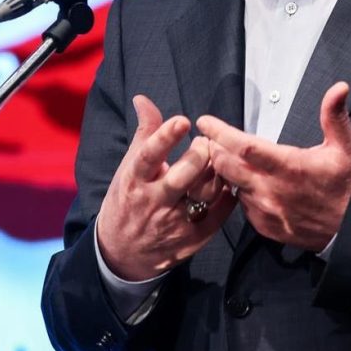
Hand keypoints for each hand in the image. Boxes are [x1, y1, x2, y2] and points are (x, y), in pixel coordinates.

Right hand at [96, 94, 236, 280]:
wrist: (122, 252)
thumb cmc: (129, 198)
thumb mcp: (130, 166)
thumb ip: (145, 132)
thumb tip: (142, 98)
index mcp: (135, 180)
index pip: (149, 155)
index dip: (166, 136)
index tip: (183, 120)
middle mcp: (153, 202)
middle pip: (184, 175)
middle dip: (201, 153)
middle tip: (205, 143)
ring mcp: (174, 223)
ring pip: (205, 193)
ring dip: (218, 171)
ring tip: (218, 160)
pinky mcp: (192, 239)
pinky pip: (219, 213)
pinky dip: (227, 194)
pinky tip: (227, 182)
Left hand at [197, 81, 350, 252]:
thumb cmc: (348, 185)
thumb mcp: (346, 147)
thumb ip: (335, 116)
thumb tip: (340, 87)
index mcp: (289, 167)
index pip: (244, 147)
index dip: (220, 132)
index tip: (205, 121)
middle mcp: (272, 190)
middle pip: (226, 167)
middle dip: (214, 150)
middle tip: (210, 139)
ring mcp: (266, 211)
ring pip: (232, 187)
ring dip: (226, 172)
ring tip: (223, 158)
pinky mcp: (265, 227)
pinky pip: (243, 206)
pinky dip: (240, 192)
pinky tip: (245, 182)